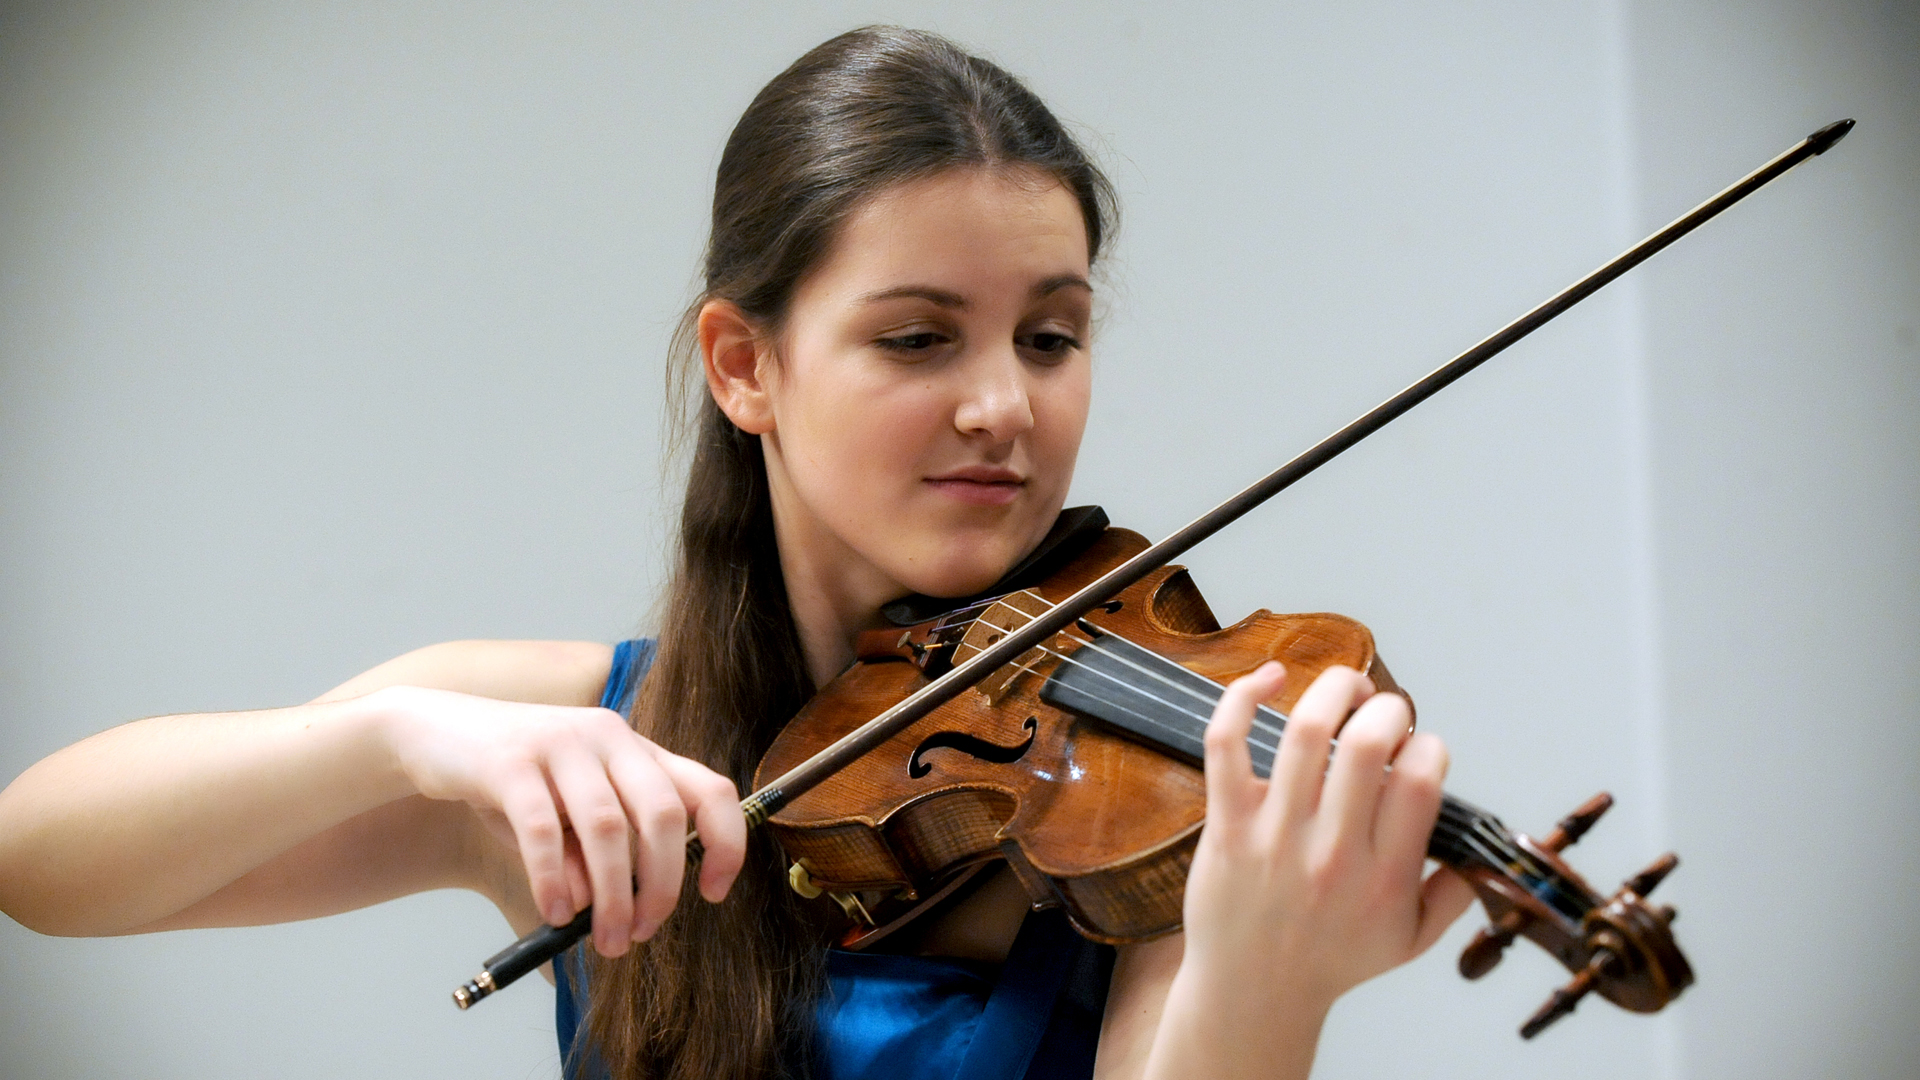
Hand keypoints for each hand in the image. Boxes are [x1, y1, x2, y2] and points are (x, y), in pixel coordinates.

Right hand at [376, 685, 746, 956]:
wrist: (436, 733)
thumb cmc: (516, 783)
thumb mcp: (567, 817)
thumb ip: (595, 856)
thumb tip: (604, 910)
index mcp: (637, 750)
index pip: (710, 789)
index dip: (727, 843)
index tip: (713, 894)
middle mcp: (609, 738)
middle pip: (663, 815)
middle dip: (661, 886)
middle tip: (642, 932)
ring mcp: (561, 743)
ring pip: (607, 828)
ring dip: (611, 895)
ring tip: (605, 938)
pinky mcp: (510, 761)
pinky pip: (542, 830)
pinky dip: (553, 880)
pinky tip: (553, 913)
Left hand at [1179, 663, 1474, 1029]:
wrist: (1252, 991)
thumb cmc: (1330, 959)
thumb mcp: (1411, 941)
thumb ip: (1453, 894)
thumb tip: (1478, 848)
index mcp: (1385, 876)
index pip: (1421, 780)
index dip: (1429, 745)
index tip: (1419, 748)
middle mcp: (1332, 851)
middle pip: (1370, 744)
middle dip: (1388, 706)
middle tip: (1385, 710)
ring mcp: (1275, 834)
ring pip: (1306, 733)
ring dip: (1332, 690)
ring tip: (1346, 689)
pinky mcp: (1226, 823)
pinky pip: (1227, 744)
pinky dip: (1244, 697)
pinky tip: (1270, 678)